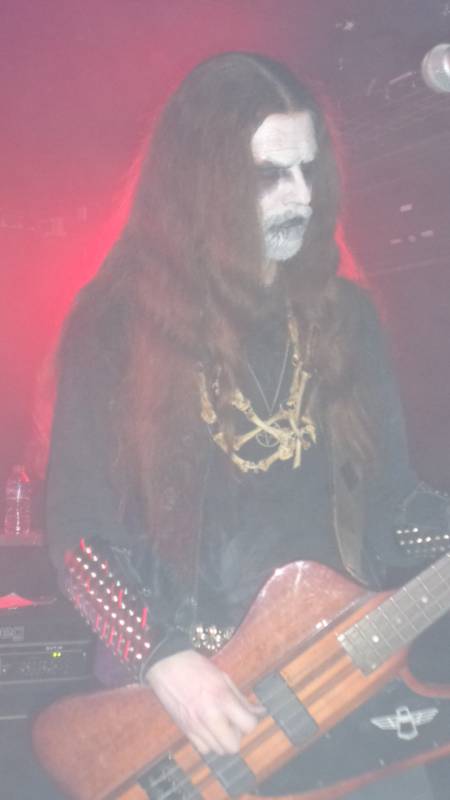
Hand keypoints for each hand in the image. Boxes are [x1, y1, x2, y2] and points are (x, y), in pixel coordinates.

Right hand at [145, 649, 262, 754]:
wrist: (168, 665)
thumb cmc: (197, 667)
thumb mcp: (224, 677)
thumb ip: (241, 698)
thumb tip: (259, 711)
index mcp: (222, 698)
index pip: (248, 725)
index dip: (250, 721)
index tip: (246, 715)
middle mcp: (210, 716)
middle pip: (233, 746)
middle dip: (237, 736)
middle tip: (233, 722)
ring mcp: (195, 725)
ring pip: (218, 751)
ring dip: (223, 740)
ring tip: (220, 725)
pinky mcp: (185, 730)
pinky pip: (203, 749)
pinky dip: (209, 743)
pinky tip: (208, 729)